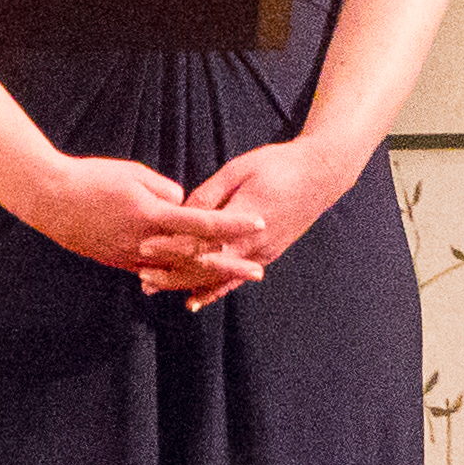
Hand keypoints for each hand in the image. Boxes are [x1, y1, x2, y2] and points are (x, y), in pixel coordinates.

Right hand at [13, 153, 260, 294]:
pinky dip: (173, 276)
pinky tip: (188, 279)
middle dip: (229, 264)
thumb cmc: (91, 178)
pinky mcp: (116, 260)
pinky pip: (151, 272)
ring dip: (204, 276)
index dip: (233, 223)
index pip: (202, 222)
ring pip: (174, 270)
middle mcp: (144, 241)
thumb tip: (183, 204)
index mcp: (152, 214)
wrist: (49, 198)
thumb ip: (166, 190)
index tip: (258, 223)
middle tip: (257, 271)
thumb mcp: (134, 174)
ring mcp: (129, 255)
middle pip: (195, 257)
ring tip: (228, 278)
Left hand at [159, 137, 358, 307]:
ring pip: (219, 276)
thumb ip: (209, 194)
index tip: (144, 245)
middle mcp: (255, 242)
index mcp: (244, 219)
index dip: (172, 245)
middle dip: (172, 271)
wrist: (322, 174)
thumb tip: (180, 211)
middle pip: (206, 265)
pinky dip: (215, 290)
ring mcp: (264, 251)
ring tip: (154, 287)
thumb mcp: (238, 170)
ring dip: (186, 284)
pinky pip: (237, 278)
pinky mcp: (268, 254)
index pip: (202, 239)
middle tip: (141, 275)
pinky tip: (194, 300)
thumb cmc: (277, 165)